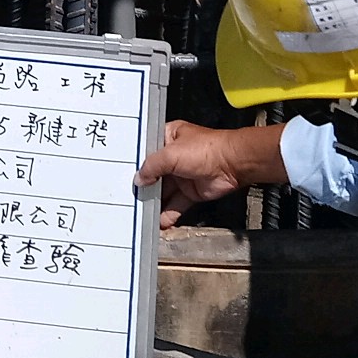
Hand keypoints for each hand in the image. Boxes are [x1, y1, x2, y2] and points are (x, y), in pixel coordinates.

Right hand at [134, 119, 285, 226]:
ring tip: (141, 212)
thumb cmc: (208, 149)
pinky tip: (159, 220)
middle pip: (153, 174)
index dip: (136, 163)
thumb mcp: (171, 154)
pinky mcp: (191, 191)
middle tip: (130, 197)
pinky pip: (176, 204)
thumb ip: (152, 166)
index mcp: (168, 137)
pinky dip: (168, 213)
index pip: (146, 152)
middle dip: (144, 186)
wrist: (234, 164)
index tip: (123, 174)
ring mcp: (182, 175)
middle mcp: (174, 156)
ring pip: (164, 191)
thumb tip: (139, 179)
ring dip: (154, 202)